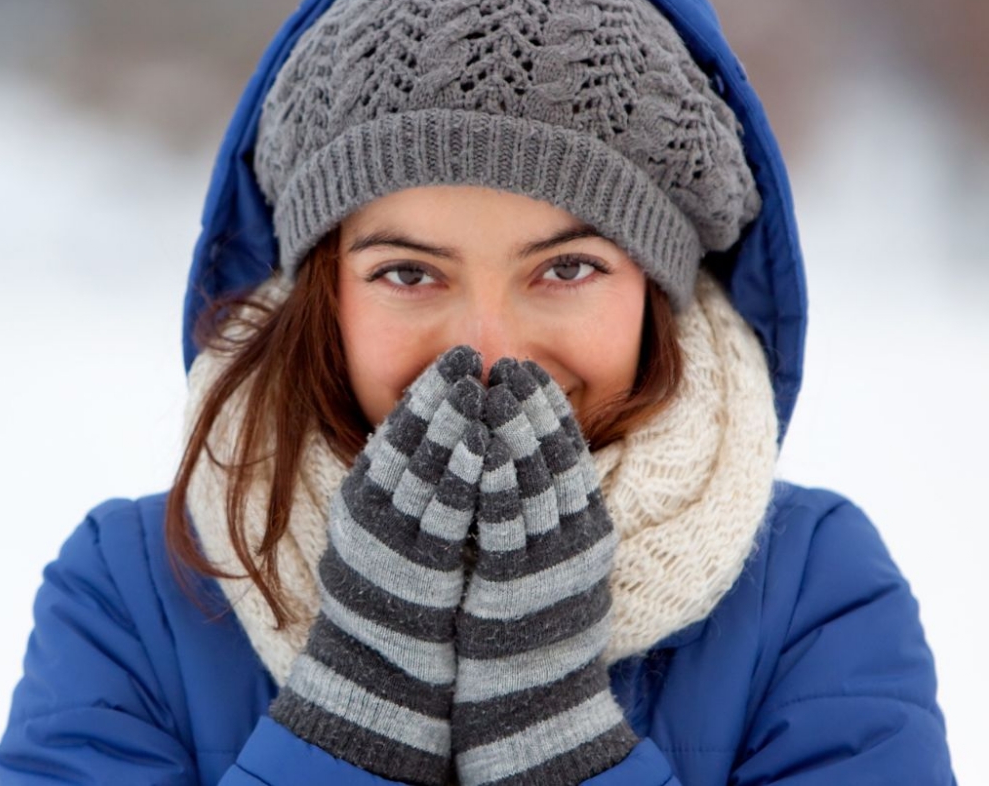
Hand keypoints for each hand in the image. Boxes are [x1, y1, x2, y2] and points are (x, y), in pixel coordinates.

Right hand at [269, 344, 487, 785]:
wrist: (381, 670)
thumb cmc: (392, 597)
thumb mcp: (387, 531)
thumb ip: (404, 486)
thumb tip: (437, 436)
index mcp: (363, 498)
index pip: (395, 432)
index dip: (426, 392)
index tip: (454, 359)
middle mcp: (370, 513)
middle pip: (409, 440)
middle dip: (441, 394)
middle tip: (469, 356)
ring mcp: (392, 538)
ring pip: (425, 467)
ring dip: (454, 423)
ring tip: (480, 387)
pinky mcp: (418, 567)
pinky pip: (445, 511)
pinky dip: (465, 474)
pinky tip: (486, 447)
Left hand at [451, 358, 637, 785]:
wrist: (534, 703)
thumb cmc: (534, 630)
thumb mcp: (552, 563)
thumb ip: (546, 515)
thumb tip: (523, 462)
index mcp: (587, 532)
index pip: (570, 456)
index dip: (548, 411)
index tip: (528, 372)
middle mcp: (574, 543)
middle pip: (554, 459)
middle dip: (530, 407)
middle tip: (509, 365)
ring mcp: (547, 564)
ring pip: (532, 481)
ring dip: (511, 430)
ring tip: (491, 387)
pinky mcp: (515, 585)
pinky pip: (505, 523)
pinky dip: (495, 479)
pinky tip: (480, 447)